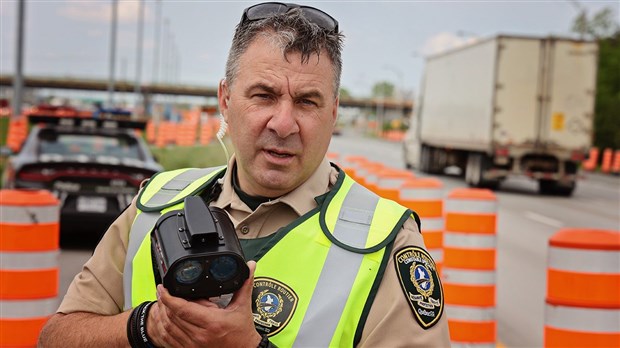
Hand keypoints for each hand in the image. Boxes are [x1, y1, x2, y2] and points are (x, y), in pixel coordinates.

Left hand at [147, 261, 261, 347]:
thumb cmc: (243, 333)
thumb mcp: (243, 306)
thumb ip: (244, 284)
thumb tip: (249, 266)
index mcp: (212, 322)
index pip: (182, 308)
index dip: (168, 297)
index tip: (163, 288)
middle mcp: (200, 335)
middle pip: (172, 317)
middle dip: (163, 303)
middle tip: (162, 292)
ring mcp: (193, 345)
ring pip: (168, 329)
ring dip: (161, 316)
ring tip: (161, 304)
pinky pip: (169, 341)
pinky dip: (164, 330)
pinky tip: (165, 321)